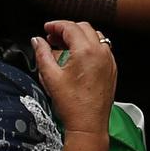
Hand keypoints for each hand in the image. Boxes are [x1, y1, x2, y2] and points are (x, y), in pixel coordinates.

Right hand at [34, 18, 119, 134]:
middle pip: (83, 28)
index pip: (70, 27)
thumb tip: (37, 41)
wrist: (88, 125)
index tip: (47, 28)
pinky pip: (102, 49)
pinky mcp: (112, 69)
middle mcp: (101, 52)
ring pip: (95, 36)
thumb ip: (42, 54)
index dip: (56, 25)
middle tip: (53, 37)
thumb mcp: (50, 77)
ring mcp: (109, 60)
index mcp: (86, 51)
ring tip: (64, 47)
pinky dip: (90, 46)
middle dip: (67, 29)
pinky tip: (78, 57)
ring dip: (79, 37)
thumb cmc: (72, 105)